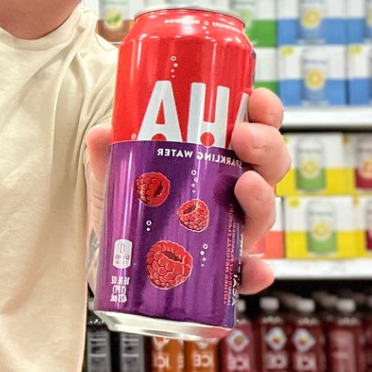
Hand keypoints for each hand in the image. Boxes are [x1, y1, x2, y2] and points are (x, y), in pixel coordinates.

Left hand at [86, 87, 288, 294]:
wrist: (113, 255)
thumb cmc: (129, 203)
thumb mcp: (116, 173)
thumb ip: (108, 153)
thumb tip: (102, 133)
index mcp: (218, 157)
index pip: (255, 127)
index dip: (265, 111)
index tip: (256, 98)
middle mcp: (233, 190)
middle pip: (269, 165)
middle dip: (266, 146)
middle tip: (244, 138)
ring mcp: (232, 228)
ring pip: (263, 212)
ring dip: (263, 198)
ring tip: (246, 186)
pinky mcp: (222, 268)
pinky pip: (246, 273)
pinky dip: (256, 273)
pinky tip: (255, 269)